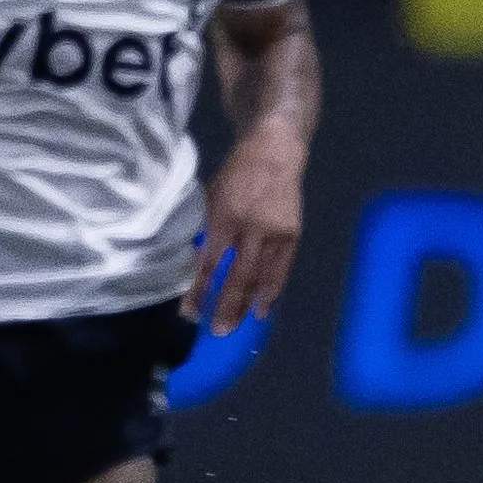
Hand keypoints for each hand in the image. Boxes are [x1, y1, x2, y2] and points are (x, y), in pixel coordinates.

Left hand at [188, 132, 302, 333]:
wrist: (274, 152)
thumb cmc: (235, 174)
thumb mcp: (211, 197)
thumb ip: (206, 230)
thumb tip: (195, 266)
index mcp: (224, 215)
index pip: (208, 261)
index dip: (198, 289)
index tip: (189, 312)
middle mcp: (251, 227)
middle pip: (237, 275)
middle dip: (225, 305)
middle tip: (216, 331)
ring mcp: (274, 232)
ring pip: (260, 276)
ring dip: (247, 305)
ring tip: (236, 326)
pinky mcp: (292, 235)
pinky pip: (281, 270)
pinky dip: (271, 291)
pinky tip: (263, 309)